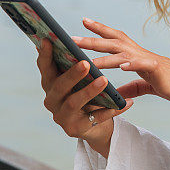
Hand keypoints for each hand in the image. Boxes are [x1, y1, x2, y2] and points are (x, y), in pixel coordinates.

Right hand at [36, 38, 132, 155]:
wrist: (94, 126)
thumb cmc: (84, 94)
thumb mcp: (76, 81)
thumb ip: (72, 65)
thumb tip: (74, 41)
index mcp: (50, 84)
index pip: (45, 68)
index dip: (45, 55)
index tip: (49, 40)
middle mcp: (51, 101)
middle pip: (59, 86)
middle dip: (72, 74)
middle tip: (86, 63)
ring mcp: (62, 117)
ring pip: (74, 102)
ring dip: (89, 91)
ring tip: (105, 80)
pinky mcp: (76, 130)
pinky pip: (95, 118)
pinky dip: (110, 110)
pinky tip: (124, 103)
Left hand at [73, 17, 169, 110]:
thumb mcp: (150, 86)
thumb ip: (133, 86)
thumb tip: (117, 90)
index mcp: (138, 57)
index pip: (116, 40)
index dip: (100, 31)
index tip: (83, 23)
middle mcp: (142, 54)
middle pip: (114, 42)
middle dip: (92, 38)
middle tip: (72, 37)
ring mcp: (151, 61)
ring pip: (123, 53)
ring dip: (104, 53)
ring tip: (87, 55)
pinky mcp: (160, 71)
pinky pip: (144, 65)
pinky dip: (132, 64)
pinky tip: (121, 66)